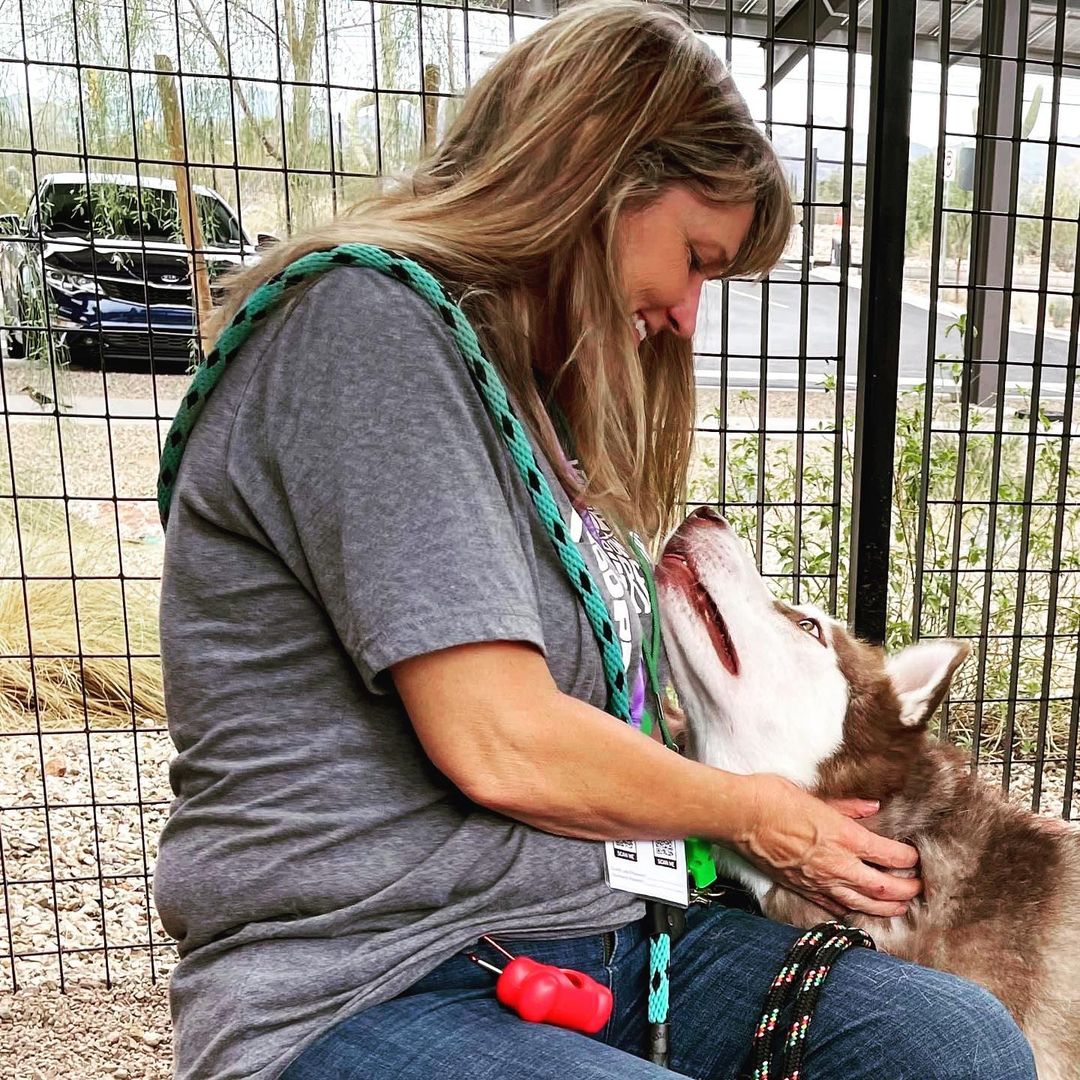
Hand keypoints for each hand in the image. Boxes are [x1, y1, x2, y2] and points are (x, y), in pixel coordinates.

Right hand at [733, 774, 920, 917]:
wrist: (740, 816)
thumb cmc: (773, 798)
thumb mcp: (815, 795)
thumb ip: (847, 807)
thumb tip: (871, 808)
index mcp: (844, 836)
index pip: (889, 855)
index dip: (908, 859)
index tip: (915, 857)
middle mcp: (837, 864)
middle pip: (883, 887)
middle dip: (906, 890)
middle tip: (918, 889)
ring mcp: (819, 881)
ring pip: (862, 904)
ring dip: (886, 908)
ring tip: (900, 908)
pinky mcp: (802, 888)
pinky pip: (834, 907)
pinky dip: (852, 911)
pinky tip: (859, 912)